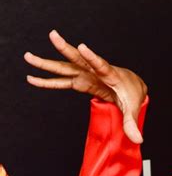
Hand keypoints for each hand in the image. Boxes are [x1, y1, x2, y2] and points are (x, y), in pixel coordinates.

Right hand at [24, 30, 147, 143]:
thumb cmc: (133, 93)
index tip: (82, 47)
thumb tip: (138, 139)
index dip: (92, 57)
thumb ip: (132, 123)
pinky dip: (48, 81)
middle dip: (65, 48)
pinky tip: (33, 79)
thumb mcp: (133, 108)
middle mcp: (95, 71)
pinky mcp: (81, 82)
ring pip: (65, 67)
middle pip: (78, 59)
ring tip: (29, 57)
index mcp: (110, 74)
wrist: (132, 87)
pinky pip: (62, 81)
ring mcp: (86, 75)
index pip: (101, 65)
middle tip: (53, 36)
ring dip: (47, 63)